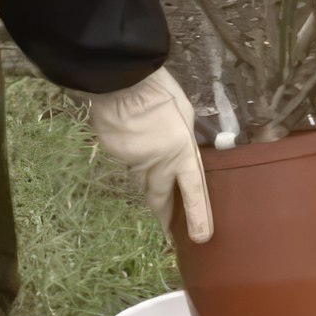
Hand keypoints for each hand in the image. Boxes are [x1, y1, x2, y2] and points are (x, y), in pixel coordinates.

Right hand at [81, 68, 212, 242]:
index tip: (200, 238)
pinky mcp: (115, 151)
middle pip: (160, 198)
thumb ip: (185, 137)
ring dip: (151, 192)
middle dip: (165, 216)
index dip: (198, 217)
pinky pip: (128, 164)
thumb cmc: (160, 91)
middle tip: (170, 231)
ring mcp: (133, 160)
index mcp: (182, 154)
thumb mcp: (186, 115)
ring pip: (143, 183)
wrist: (119, 77)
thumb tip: (181, 146)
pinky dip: (135, 164)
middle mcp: (158, 164)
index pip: (193, 193)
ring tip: (158, 201)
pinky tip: (135, 155)